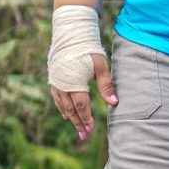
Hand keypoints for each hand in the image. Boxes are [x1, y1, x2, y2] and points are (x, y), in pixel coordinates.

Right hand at [47, 5, 115, 141]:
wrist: (70, 33)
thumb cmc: (88, 49)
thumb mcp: (100, 66)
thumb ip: (106, 86)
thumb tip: (114, 103)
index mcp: (75, 83)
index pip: (82, 107)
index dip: (86, 119)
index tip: (90, 130)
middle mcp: (63, 85)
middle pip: (71, 109)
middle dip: (78, 122)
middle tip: (83, 135)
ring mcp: (56, 81)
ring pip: (62, 104)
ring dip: (69, 116)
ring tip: (76, 125)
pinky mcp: (53, 77)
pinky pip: (56, 96)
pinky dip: (61, 106)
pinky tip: (65, 112)